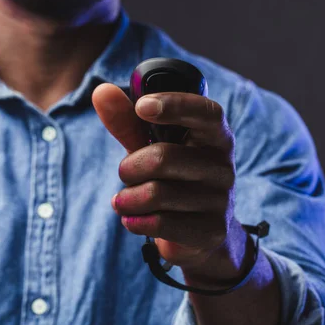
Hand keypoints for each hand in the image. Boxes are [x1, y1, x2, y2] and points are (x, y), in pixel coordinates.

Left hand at [92, 83, 250, 287]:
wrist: (199, 232)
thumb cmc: (172, 176)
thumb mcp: (151, 146)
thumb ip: (128, 121)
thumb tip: (101, 92)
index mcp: (215, 135)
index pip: (205, 112)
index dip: (174, 105)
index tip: (142, 106)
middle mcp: (223, 165)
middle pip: (163, 157)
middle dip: (130, 167)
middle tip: (124, 174)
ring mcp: (221, 199)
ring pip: (157, 193)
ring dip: (129, 198)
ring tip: (125, 200)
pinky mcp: (211, 230)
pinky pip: (161, 223)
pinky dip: (136, 221)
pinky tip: (134, 219)